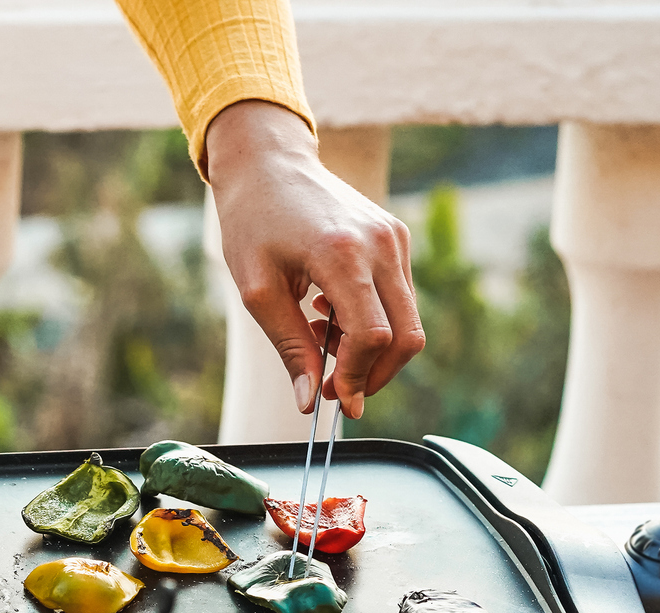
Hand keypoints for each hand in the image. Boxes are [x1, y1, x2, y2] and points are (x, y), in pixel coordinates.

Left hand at [205, 100, 423, 418]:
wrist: (268, 164)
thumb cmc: (253, 222)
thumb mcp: (258, 291)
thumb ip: (290, 347)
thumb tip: (309, 402)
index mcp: (341, 254)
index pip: (372, 337)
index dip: (358, 377)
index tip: (334, 398)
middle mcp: (380, 245)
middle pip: (405, 335)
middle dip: (375, 374)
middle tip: (335, 388)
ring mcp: (394, 238)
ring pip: (407, 320)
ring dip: (369, 348)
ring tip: (319, 337)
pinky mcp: (396, 237)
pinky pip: (399, 297)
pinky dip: (372, 321)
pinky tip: (329, 313)